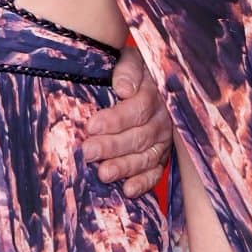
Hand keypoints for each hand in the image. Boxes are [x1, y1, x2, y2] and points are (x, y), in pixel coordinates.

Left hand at [82, 49, 170, 197]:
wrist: (144, 82)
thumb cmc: (127, 72)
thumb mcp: (128, 60)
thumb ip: (127, 70)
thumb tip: (123, 88)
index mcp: (154, 94)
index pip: (138, 109)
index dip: (115, 119)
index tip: (91, 125)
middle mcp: (162, 119)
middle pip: (140, 136)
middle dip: (113, 146)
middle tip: (89, 152)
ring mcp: (162, 141)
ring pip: (146, 157)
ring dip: (124, 167)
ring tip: (103, 174)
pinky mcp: (160, 158)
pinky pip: (155, 173)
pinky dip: (143, 183)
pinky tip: (127, 190)